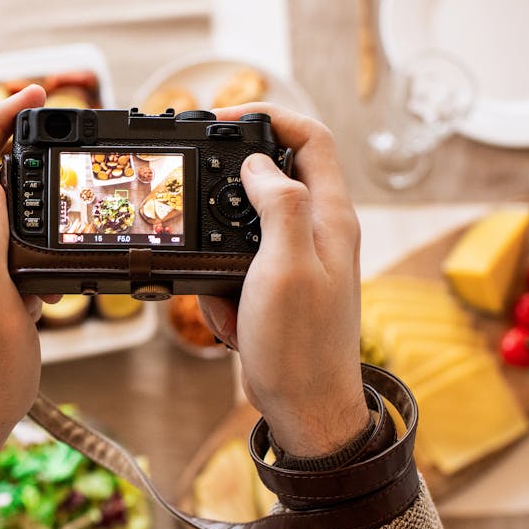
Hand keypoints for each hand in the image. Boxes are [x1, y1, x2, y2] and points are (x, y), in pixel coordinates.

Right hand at [199, 104, 368, 457]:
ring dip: (220, 260)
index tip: (225, 118)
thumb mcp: (286, 266)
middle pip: (271, 182)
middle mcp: (320, 233)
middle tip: (198, 208)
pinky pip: (238, 273)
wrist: (307, 411)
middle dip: (228, 199)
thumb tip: (258, 163)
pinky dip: (223, 293)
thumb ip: (278, 204)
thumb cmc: (302, 347)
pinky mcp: (278, 291)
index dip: (270, 116)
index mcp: (330, 217)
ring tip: (225, 298)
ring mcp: (300, 263)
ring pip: (246, 233)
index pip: (310, 138)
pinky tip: (231, 321)